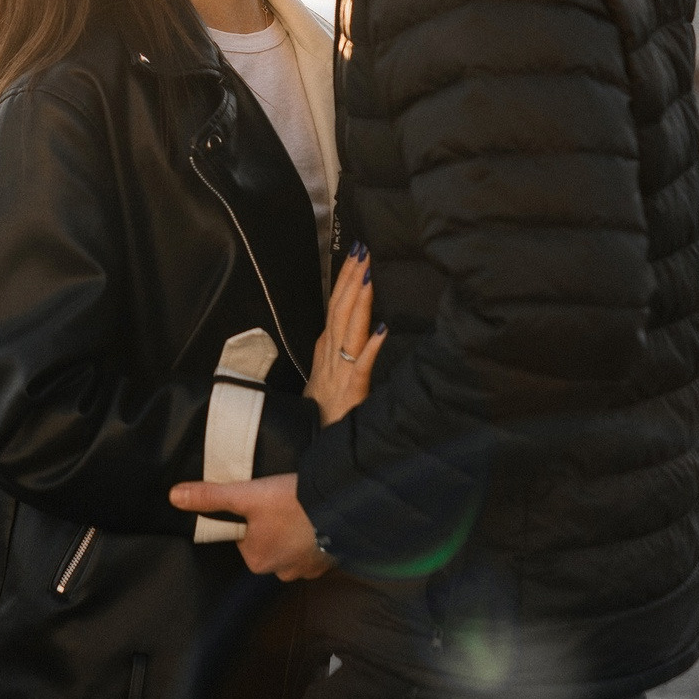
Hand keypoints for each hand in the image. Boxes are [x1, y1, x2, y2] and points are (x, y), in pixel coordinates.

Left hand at [169, 473, 331, 579]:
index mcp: (256, 561)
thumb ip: (210, 497)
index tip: (263, 502)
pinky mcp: (329, 562)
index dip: (251, 517)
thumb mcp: (246, 495)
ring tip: (301, 508)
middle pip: (268, 542)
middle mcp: (281, 572)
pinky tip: (318, 519)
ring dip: (295, 531)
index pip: (244, 537)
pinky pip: (314, 548)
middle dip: (274, 524)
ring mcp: (307, 570)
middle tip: (283, 501)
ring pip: (292, 546)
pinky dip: (314, 535)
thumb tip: (173, 496)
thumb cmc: (290, 503)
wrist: (342, 508)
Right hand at [306, 243, 385, 426]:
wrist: (316, 448)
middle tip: (362, 250)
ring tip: (367, 275)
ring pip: (348, 330)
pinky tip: (382, 329)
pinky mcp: (351, 392)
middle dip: (350, 279)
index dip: (344, 280)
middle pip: (340, 310)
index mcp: (327, 350)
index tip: (355, 255)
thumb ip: (344, 351)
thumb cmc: (326, 412)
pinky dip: (370, 347)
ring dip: (358, 302)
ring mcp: (339, 372)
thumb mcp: (331, 376)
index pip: (335, 307)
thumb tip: (362, 327)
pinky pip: (362, 366)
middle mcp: (331, 355)